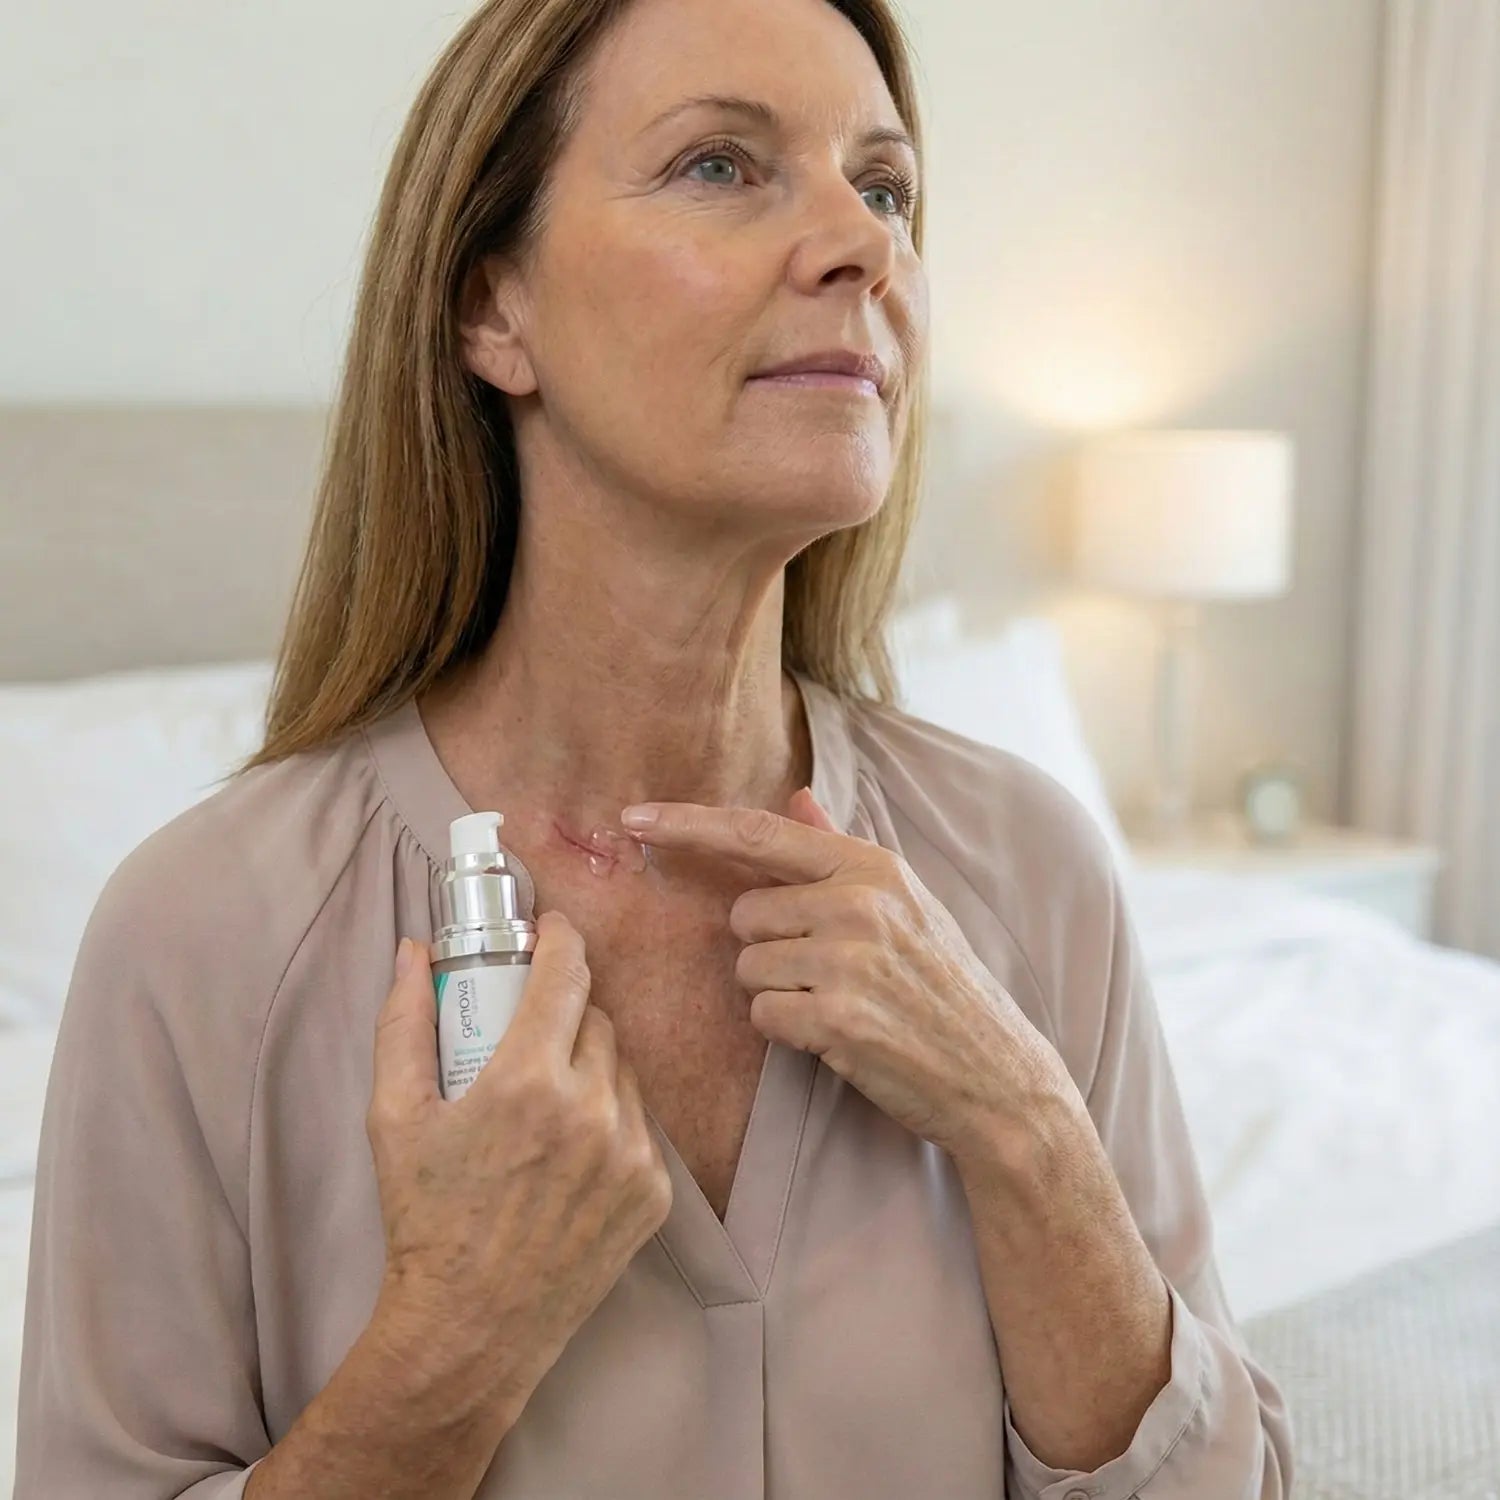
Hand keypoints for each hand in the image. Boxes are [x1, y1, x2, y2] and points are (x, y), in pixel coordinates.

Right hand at [365, 912, 673, 1405]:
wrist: (471, 1328)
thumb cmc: (425, 1220)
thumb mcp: (394, 1118)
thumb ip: (403, 1024)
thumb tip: (412, 950)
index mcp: (528, 1081)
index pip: (567, 973)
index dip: (560, 939)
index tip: (549, 932)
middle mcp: (591, 1110)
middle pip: (595, 1017)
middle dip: (565, 1010)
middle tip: (528, 1031)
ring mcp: (631, 1153)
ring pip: (622, 1069)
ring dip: (590, 1064)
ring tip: (545, 1098)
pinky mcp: (653, 1191)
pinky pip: (640, 1123)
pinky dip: (610, 1119)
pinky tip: (570, 1148)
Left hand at [619, 789, 1073, 1172]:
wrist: (995, 1074)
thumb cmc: (941, 985)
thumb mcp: (903, 903)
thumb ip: (837, 848)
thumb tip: (796, 797)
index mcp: (872, 866)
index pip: (757, 834)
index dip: (688, 825)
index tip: (634, 820)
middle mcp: (859, 903)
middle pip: (742, 914)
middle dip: (766, 947)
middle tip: (825, 972)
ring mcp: (850, 960)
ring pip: (748, 967)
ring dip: (777, 992)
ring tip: (839, 1004)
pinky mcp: (838, 1019)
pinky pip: (762, 1015)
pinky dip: (787, 1031)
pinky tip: (836, 1036)